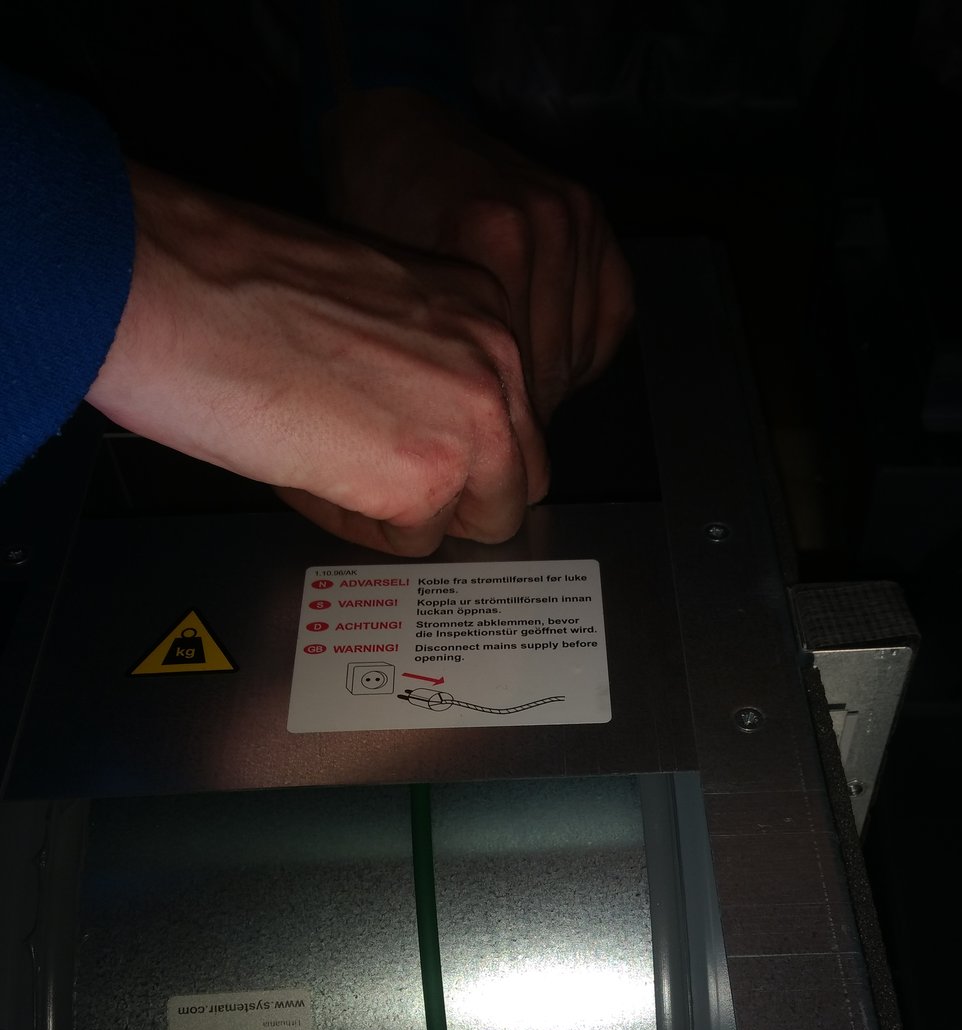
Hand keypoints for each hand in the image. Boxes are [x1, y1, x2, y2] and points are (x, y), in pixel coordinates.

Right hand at [87, 164, 548, 555]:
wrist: (173, 288)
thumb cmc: (232, 282)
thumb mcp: (366, 304)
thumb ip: (417, 364)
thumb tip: (418, 422)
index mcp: (479, 306)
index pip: (513, 415)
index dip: (463, 450)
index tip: (413, 452)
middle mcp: (495, 361)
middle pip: (519, 479)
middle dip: (459, 497)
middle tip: (385, 486)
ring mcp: (470, 425)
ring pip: (481, 521)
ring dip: (414, 517)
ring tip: (337, 475)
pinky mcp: (424, 482)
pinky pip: (412, 544)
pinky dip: (361, 528)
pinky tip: (310, 477)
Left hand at [327, 89, 634, 421]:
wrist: (395, 136)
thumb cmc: (375, 214)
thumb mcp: (386, 293)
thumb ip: (438, 365)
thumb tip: (467, 446)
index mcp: (492, 240)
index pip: (515, 378)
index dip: (489, 428)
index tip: (470, 450)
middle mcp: (546, 224)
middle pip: (551, 373)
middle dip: (516, 412)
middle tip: (483, 429)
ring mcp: (577, 219)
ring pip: (578, 355)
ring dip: (546, 384)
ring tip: (505, 391)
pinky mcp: (595, 220)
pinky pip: (611, 321)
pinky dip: (581, 351)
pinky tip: (542, 355)